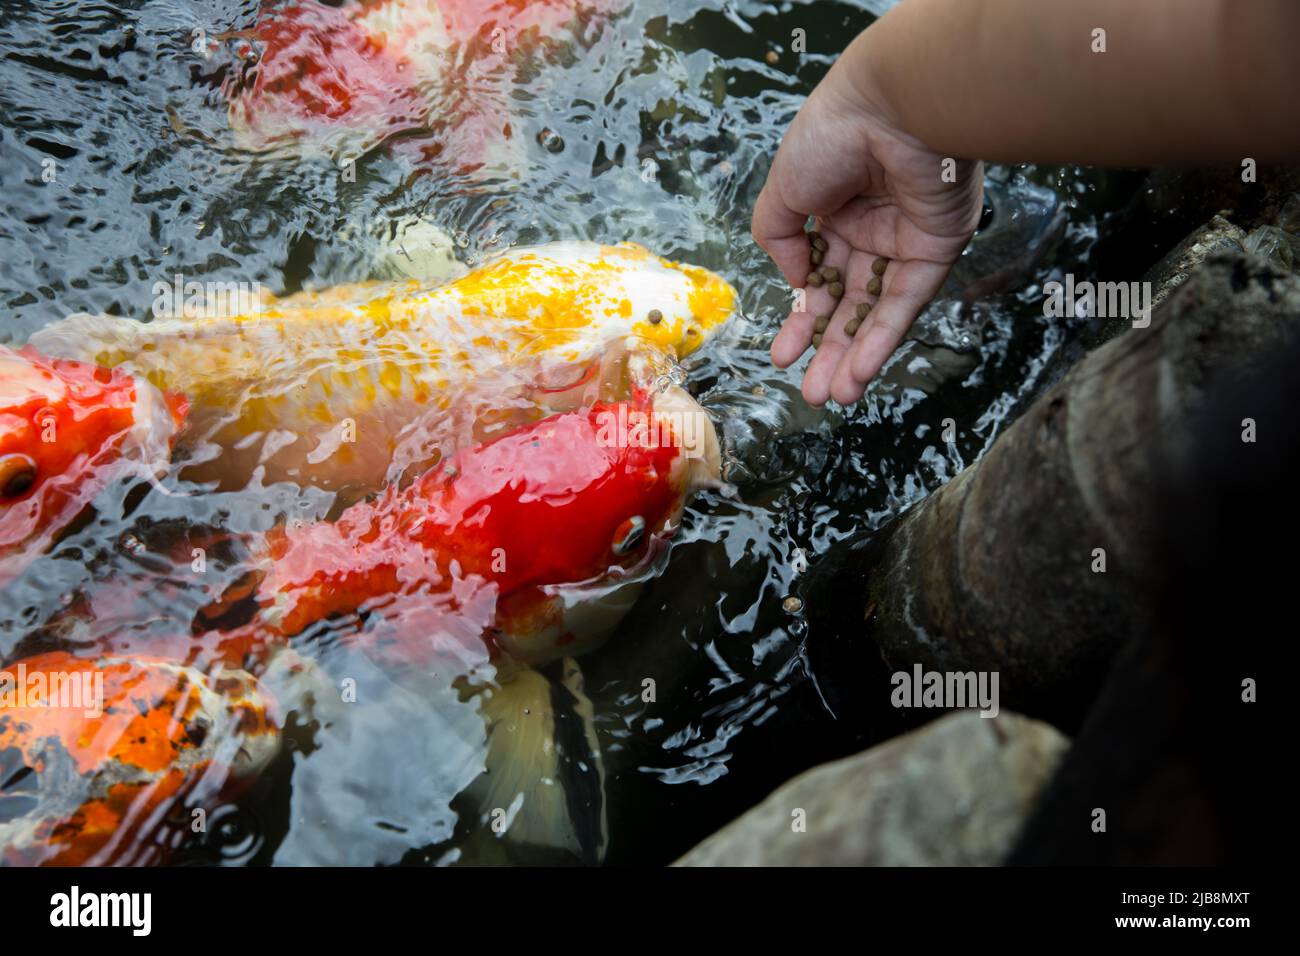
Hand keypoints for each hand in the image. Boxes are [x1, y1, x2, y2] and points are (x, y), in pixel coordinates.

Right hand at [752, 41, 982, 406]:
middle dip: (825, 350)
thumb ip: (778, 238)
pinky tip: (860, 372)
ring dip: (853, 356)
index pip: (814, 276)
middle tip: (810, 395)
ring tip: (832, 397)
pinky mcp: (935, 250)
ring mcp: (903, 242)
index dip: (798, 318)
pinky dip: (882, 338)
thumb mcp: (783, 188)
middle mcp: (868, 228)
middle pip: (844, 303)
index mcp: (831, 209)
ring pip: (874, 311)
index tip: (781, 356)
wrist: (896, 106)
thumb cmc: (833, 136)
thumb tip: (794, 281)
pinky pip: (905, 302)